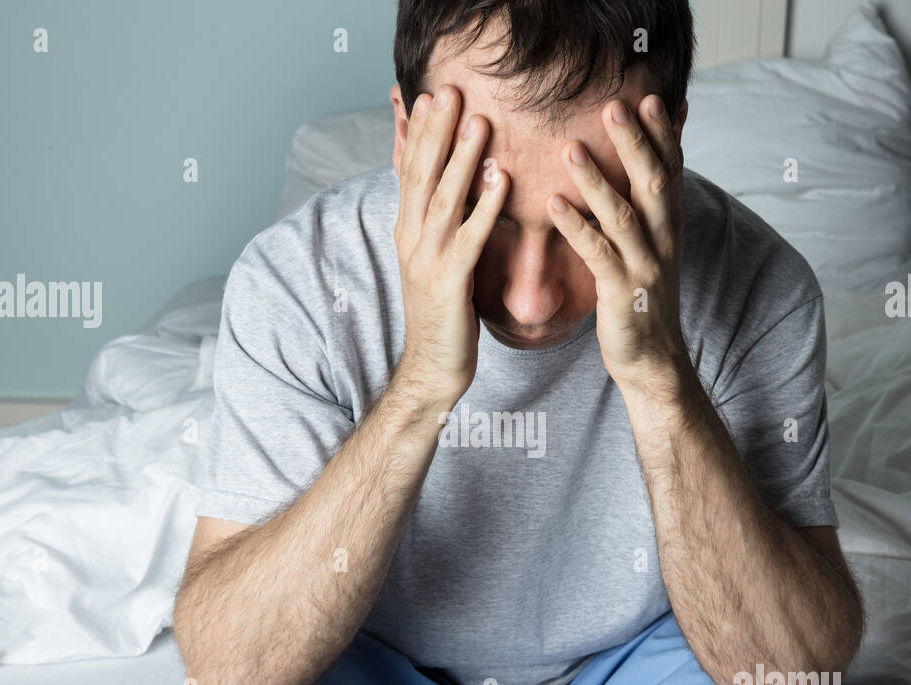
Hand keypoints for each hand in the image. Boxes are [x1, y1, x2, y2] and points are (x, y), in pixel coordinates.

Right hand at [393, 84, 507, 407]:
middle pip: (422, 174)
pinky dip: (486, 205)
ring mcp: (427, 260)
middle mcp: (411, 239)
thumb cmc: (443, 316)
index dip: (419, 132)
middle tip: (449, 90)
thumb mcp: (436, 261)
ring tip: (478, 121)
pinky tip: (502, 179)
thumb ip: (441, 224)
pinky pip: (470, 237)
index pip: (410, 171)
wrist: (432, 368)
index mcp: (407, 231)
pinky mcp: (449, 282)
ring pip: (444, 198)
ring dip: (462, 158)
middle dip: (436, 131)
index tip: (431, 96)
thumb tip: (451, 189)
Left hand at [547, 95, 687, 392]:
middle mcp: (663, 240)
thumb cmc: (643, 297)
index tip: (649, 95)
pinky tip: (553, 205)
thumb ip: (649, 207)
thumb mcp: (653, 247)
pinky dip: (576, 228)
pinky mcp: (621, 293)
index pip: (671, 169)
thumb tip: (649, 165)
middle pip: (651, 182)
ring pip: (622, 215)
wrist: (652, 359)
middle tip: (612, 104)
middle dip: (633, 142)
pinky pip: (597, 254)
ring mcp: (644, 266)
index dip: (662, 133)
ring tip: (568, 147)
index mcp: (669, 225)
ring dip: (596, 180)